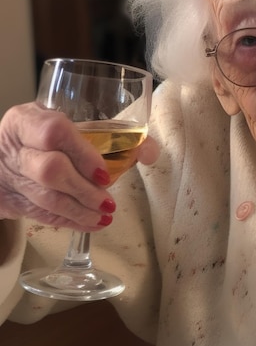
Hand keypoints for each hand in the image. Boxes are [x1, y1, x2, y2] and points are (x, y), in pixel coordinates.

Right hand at [0, 102, 155, 230]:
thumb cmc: (44, 137)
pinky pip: (41, 214)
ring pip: (46, 197)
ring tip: (105, 216)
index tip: (105, 174)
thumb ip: (111, 134)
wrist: (0, 157)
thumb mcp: (66, 124)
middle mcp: (15, 146)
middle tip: (108, 201)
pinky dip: (70, 222)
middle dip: (85, 190)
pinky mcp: (9, 200)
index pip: (54, 132)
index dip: (84, 154)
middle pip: (50, 170)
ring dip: (80, 211)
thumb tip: (150, 152)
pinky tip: (92, 224)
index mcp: (28, 120)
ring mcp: (9, 175)